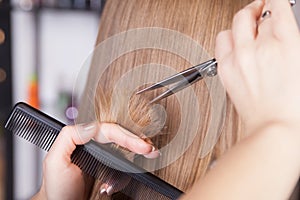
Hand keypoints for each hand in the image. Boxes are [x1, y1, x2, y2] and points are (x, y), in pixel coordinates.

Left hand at [32, 122, 158, 199]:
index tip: (141, 145)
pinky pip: (122, 168)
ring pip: (124, 151)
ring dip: (134, 157)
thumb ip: (69, 137)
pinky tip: (116, 184)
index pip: (109, 131)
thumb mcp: (55, 161)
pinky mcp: (107, 171)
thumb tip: (93, 125)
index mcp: (82, 140)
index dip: (127, 136)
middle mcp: (93, 146)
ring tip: (143, 161)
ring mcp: (101, 159)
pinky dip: (124, 176)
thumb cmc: (57, 190)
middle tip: (151, 150)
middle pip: (120, 137)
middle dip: (137, 142)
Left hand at [215, 0, 299, 132]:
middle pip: (254, 13)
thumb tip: (287, 34)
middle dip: (260, 9)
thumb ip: (293, 42)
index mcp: (286, 44)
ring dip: (243, 20)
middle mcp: (259, 47)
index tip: (276, 2)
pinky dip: (228, 37)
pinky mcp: (225, 69)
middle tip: (263, 10)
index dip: (276, 1)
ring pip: (235, 23)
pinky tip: (235, 41)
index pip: (277, 6)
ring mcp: (239, 57)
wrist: (275, 127)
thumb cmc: (295, 105)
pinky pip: (221, 42)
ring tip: (248, 24)